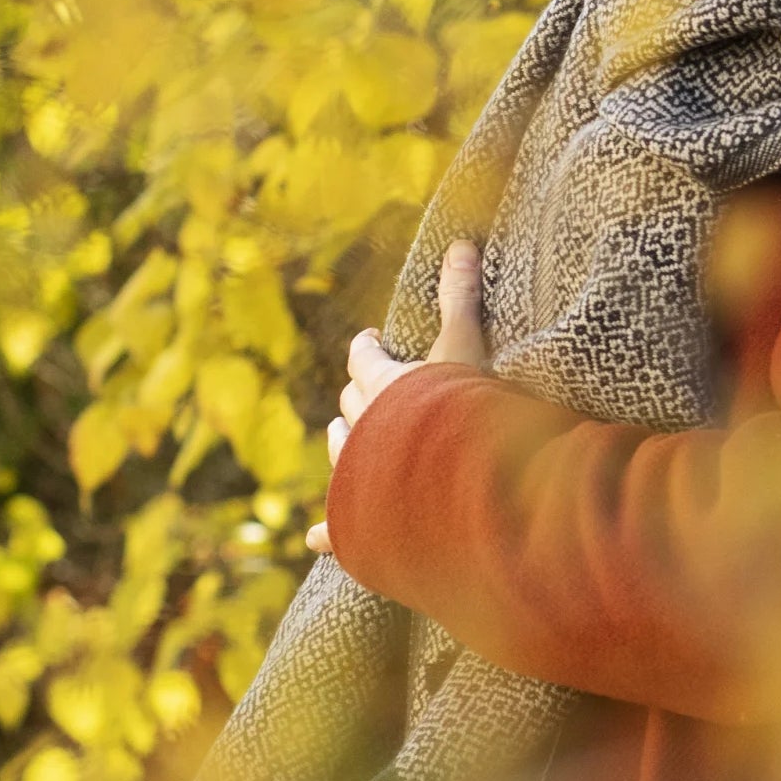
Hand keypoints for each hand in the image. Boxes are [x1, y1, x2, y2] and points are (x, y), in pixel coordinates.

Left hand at [308, 240, 484, 555]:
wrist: (448, 477)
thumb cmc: (456, 408)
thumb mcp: (463, 347)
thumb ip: (461, 298)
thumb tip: (460, 242)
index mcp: (382, 383)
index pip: (364, 357)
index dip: (367, 346)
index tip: (372, 338)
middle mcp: (362, 426)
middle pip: (350, 403)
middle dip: (356, 393)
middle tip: (367, 389)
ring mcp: (360, 472)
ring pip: (342, 451)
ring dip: (345, 443)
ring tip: (349, 442)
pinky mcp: (363, 516)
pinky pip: (341, 526)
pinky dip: (331, 531)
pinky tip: (317, 538)